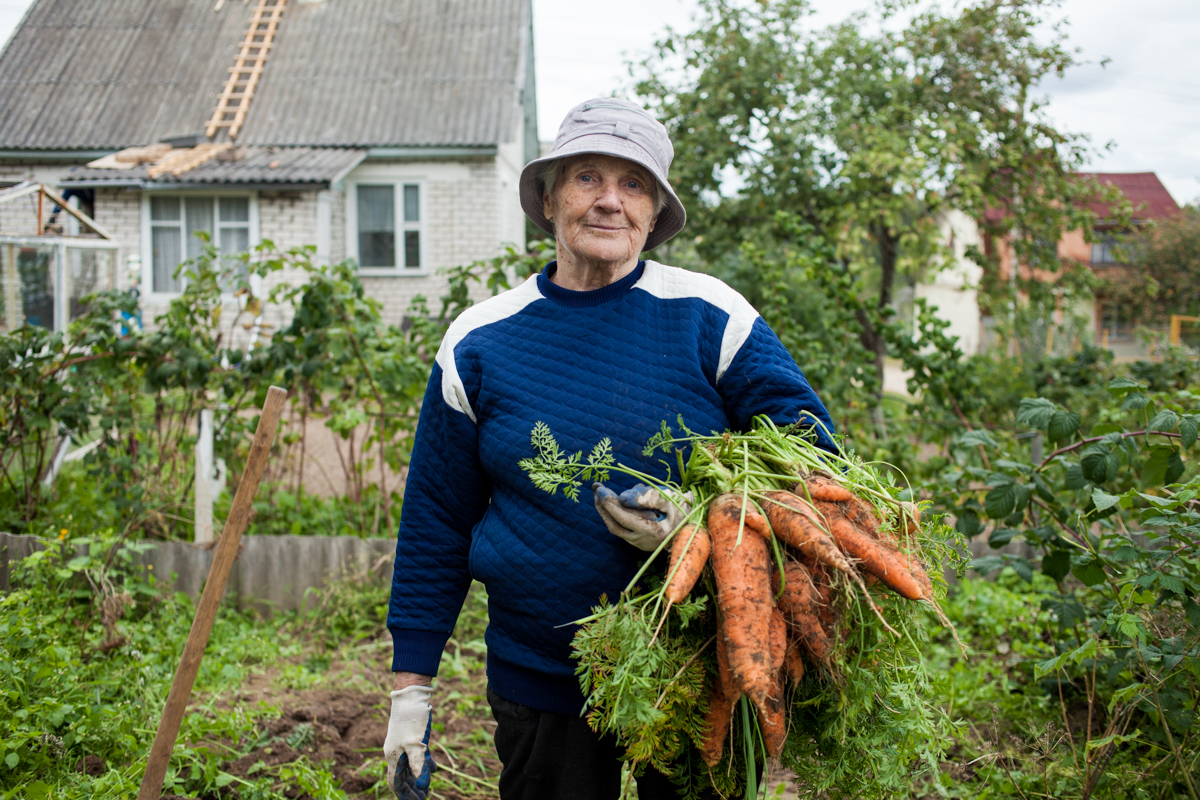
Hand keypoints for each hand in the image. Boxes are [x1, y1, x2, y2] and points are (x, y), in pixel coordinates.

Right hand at [384, 684, 436, 798]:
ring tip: (427, 789)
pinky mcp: (411, 737)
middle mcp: (396, 752)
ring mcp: (403, 745)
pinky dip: (424, 764)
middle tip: (424, 798)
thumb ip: (418, 765)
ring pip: (409, 767)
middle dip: (412, 790)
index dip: (404, 795)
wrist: (411, 694)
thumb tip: (421, 785)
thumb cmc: (411, 718)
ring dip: (418, 779)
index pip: (395, 783)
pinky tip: (434, 769)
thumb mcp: (416, 743)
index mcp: (393, 756)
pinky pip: (417, 756)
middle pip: (402, 777)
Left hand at [592, 482, 692, 550]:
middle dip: (603, 506)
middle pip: (614, 526)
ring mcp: (640, 544)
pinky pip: (622, 529)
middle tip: (597, 488)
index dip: (610, 503)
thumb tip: (622, 498)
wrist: (693, 523)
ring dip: (606, 511)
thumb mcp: (669, 498)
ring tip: (601, 493)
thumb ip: (648, 497)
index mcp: (653, 532)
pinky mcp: (638, 542)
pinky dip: (615, 515)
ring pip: (616, 528)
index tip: (601, 489)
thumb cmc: (683, 507)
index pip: (623, 518)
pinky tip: (614, 502)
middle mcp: (643, 541)